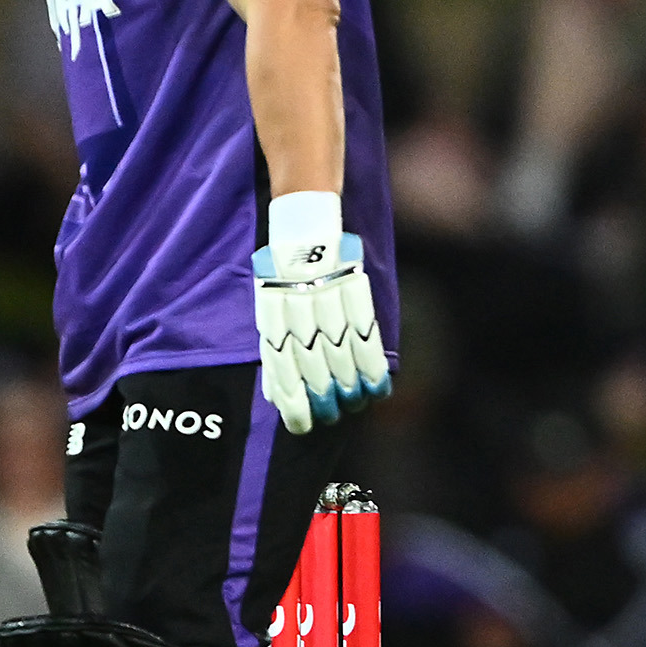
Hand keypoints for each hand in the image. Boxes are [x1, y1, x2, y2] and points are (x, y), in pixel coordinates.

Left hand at [254, 232, 391, 433]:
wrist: (303, 222)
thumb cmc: (283, 271)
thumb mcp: (268, 304)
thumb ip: (274, 346)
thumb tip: (274, 394)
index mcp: (273, 310)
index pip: (280, 362)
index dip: (291, 396)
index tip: (299, 424)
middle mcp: (299, 304)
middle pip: (311, 359)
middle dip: (320, 395)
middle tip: (328, 420)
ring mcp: (327, 295)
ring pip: (338, 348)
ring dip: (347, 383)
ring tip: (353, 406)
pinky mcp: (352, 286)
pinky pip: (364, 329)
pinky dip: (370, 359)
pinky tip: (377, 384)